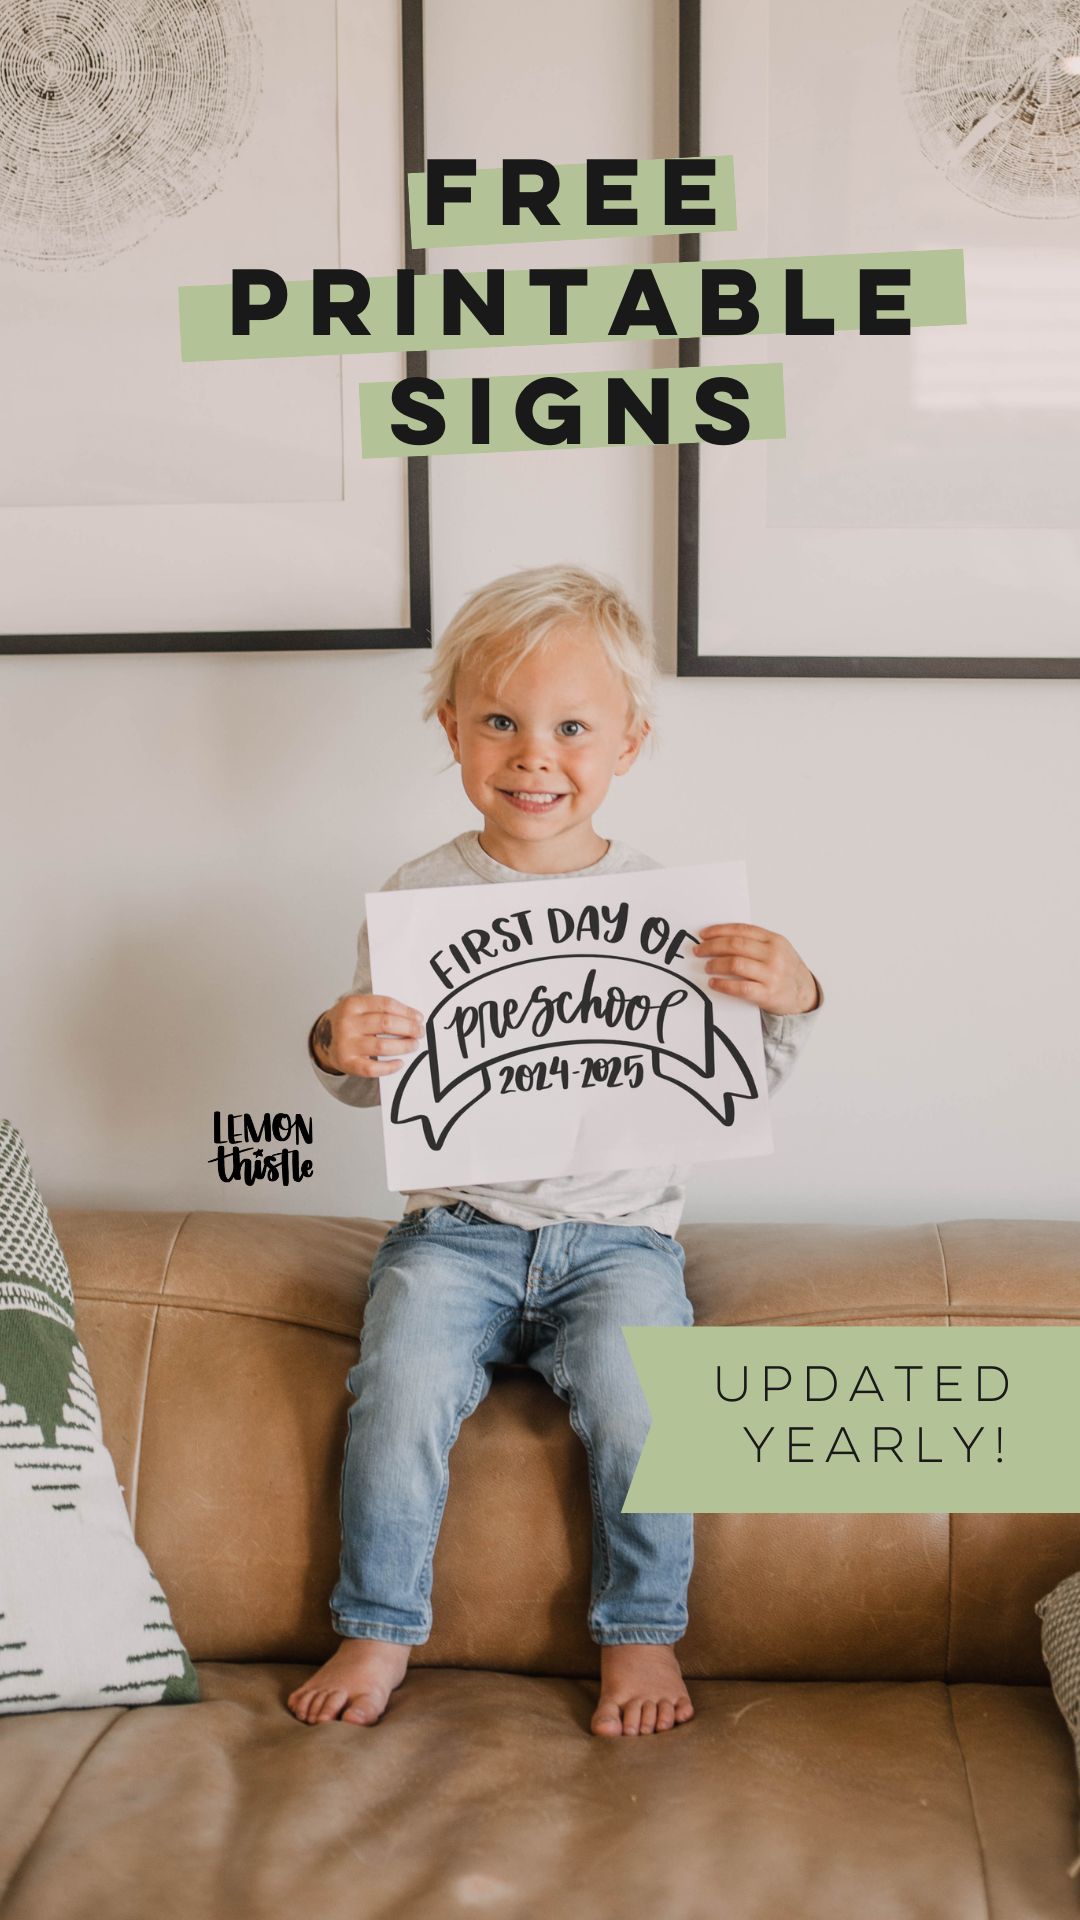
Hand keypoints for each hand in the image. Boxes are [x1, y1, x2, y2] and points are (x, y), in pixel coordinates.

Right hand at [312, 994, 423, 1076]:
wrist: (323, 1039)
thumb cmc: (350, 1022)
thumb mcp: (359, 1008)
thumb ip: (380, 1010)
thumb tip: (413, 1018)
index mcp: (352, 1004)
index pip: (385, 1005)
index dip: (406, 1012)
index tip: (419, 1018)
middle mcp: (347, 1023)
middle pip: (386, 1024)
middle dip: (408, 1028)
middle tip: (420, 1032)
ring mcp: (346, 1044)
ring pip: (382, 1046)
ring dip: (403, 1046)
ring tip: (413, 1045)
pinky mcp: (346, 1063)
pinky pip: (372, 1068)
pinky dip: (389, 1067)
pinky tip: (400, 1063)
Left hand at [691, 924, 819, 1015]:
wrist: (804, 995)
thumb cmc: (786, 971)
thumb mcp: (777, 949)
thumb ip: (755, 942)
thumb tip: (721, 938)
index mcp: (775, 940)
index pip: (742, 930)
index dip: (719, 930)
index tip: (703, 934)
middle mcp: (774, 955)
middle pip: (735, 945)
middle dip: (712, 946)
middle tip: (699, 950)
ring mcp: (771, 974)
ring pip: (735, 964)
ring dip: (715, 964)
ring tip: (707, 966)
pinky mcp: (767, 994)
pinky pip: (740, 987)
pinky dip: (723, 984)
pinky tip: (714, 983)